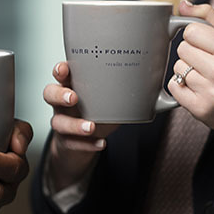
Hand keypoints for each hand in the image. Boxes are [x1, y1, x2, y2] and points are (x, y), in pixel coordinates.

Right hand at [43, 62, 117, 191]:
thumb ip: (129, 90)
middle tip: (74, 98)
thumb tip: (163, 88)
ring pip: (57, 121)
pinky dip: (86, 145)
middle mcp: (62, 102)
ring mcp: (62, 122)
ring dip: (74, 124)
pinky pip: (72, 143)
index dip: (59, 70)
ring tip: (90, 126)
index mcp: (72, 85)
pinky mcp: (66, 141)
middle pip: (49, 93)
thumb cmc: (97, 113)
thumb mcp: (110, 99)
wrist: (83, 143)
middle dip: (60, 94)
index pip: (60, 73)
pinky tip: (100, 144)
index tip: (65, 68)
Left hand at [169, 0, 213, 155]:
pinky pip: (173, 86)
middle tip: (208, 64)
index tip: (207, 46)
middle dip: (191, 54)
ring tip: (205, 78)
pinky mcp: (199, 108)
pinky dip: (181, 87)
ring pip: (176, 68)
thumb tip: (182, 4)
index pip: (191, 31)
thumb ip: (208, 16)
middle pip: (181, 49)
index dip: (196, 37)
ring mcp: (211, 92)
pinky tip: (197, 90)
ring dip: (186, 72)